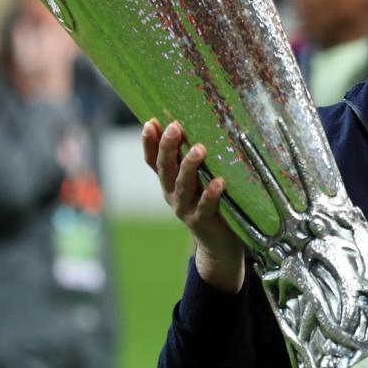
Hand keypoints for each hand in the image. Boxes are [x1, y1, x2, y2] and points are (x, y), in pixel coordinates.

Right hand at [141, 118, 244, 293]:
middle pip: (165, 169)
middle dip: (167, 148)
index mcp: (168, 182)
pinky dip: (210, 194)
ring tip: (198, 149)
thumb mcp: (195, 180)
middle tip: (174, 127)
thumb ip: (188, 159)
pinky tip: (218, 182)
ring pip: (183, 185)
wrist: (218, 244)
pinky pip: (206, 206)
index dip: (149, 143)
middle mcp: (172, 194)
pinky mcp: (202, 221)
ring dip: (189, 166)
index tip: (150, 123)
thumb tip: (188, 126)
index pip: (153, 160)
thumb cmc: (208, 202)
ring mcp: (185, 209)